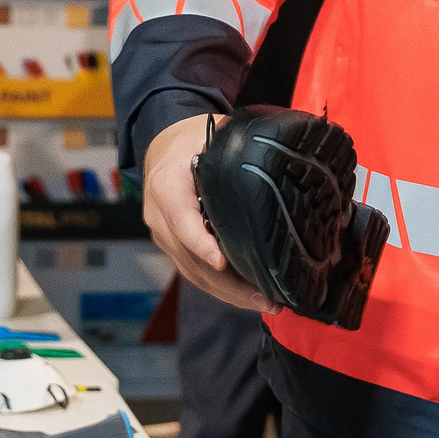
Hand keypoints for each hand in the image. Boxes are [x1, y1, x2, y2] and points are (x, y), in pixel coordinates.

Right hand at [142, 114, 275, 312]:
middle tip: (265, 298)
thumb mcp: (211, 133)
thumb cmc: (192, 140)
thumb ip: (235, 146)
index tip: (221, 262)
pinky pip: (196, 273)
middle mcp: (160, 216)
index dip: (200, 244)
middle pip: (191, 259)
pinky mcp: (175, 248)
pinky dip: (222, 288)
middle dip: (229, 283)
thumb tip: (278, 154)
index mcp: (167, 186)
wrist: (163, 148)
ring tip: (266, 303)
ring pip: (194, 273)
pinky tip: (250, 296)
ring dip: (229, 293)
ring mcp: (165, 237)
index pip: (182, 220)